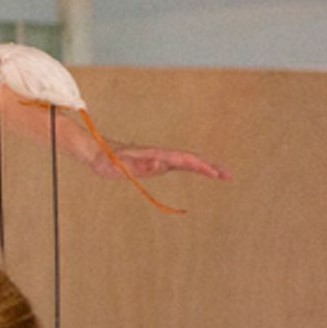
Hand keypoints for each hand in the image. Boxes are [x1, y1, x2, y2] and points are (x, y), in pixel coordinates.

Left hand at [92, 142, 231, 180]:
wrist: (97, 151)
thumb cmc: (106, 160)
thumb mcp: (120, 166)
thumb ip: (139, 166)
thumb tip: (161, 164)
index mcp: (154, 154)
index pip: (183, 159)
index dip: (200, 166)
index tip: (214, 173)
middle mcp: (160, 154)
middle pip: (190, 159)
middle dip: (210, 166)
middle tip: (229, 176)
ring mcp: (160, 158)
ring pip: (187, 161)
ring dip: (206, 166)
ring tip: (223, 174)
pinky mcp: (156, 162)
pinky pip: (180, 164)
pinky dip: (195, 167)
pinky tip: (203, 171)